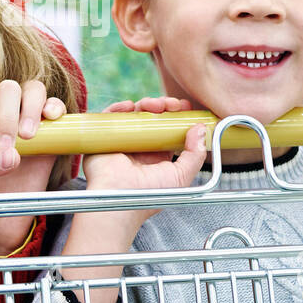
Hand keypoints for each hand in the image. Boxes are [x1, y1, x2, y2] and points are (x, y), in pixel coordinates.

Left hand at [0, 80, 66, 256]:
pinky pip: (56, 109)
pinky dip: (55, 107)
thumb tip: (9, 155)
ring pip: (32, 90)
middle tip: (6, 145)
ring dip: (30, 107)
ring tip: (26, 136)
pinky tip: (50, 118)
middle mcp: (0, 114)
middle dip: (6, 115)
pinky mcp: (50, 137)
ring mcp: (27, 122)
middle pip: (7, 89)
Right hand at [82, 97, 208, 238]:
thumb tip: (200, 129)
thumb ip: (194, 155)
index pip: (167, 131)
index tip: (185, 108)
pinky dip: (119, 108)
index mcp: (157, 158)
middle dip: (163, 107)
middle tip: (171, 104)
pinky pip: (109, 118)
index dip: (176, 117)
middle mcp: (139, 149)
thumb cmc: (149, 194)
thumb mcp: (181, 177)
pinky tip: (129, 106)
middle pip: (151, 119)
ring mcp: (121, 143)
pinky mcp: (102, 139)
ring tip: (153, 105)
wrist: (119, 198)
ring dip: (145, 104)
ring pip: (133, 115)